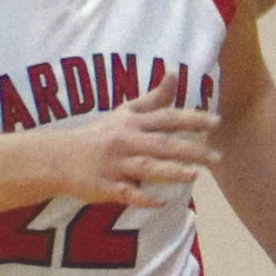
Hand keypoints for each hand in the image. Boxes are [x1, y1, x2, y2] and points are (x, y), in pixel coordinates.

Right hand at [52, 72, 220, 207]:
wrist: (58, 158)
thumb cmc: (98, 135)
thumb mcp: (124, 113)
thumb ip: (153, 98)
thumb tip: (175, 73)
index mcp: (133, 124)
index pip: (167, 118)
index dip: (192, 118)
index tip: (216, 121)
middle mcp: (126, 141)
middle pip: (163, 144)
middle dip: (192, 150)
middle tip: (217, 158)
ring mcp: (116, 165)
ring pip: (147, 167)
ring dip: (171, 171)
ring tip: (194, 176)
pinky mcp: (106, 186)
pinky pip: (126, 193)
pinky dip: (142, 198)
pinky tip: (161, 202)